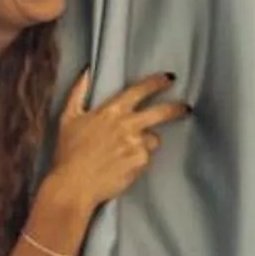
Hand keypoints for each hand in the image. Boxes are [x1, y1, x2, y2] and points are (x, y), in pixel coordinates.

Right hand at [44, 70, 188, 213]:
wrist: (73, 184)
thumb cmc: (69, 152)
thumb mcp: (68, 117)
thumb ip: (78, 92)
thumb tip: (86, 72)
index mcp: (112, 111)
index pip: (139, 91)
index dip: (156, 82)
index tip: (169, 78)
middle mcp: (128, 124)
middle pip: (161, 112)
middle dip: (176, 108)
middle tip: (186, 108)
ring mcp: (137, 143)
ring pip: (153, 139)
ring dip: (146, 142)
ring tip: (126, 153)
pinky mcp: (141, 161)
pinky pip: (147, 157)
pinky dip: (139, 160)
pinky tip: (123, 165)